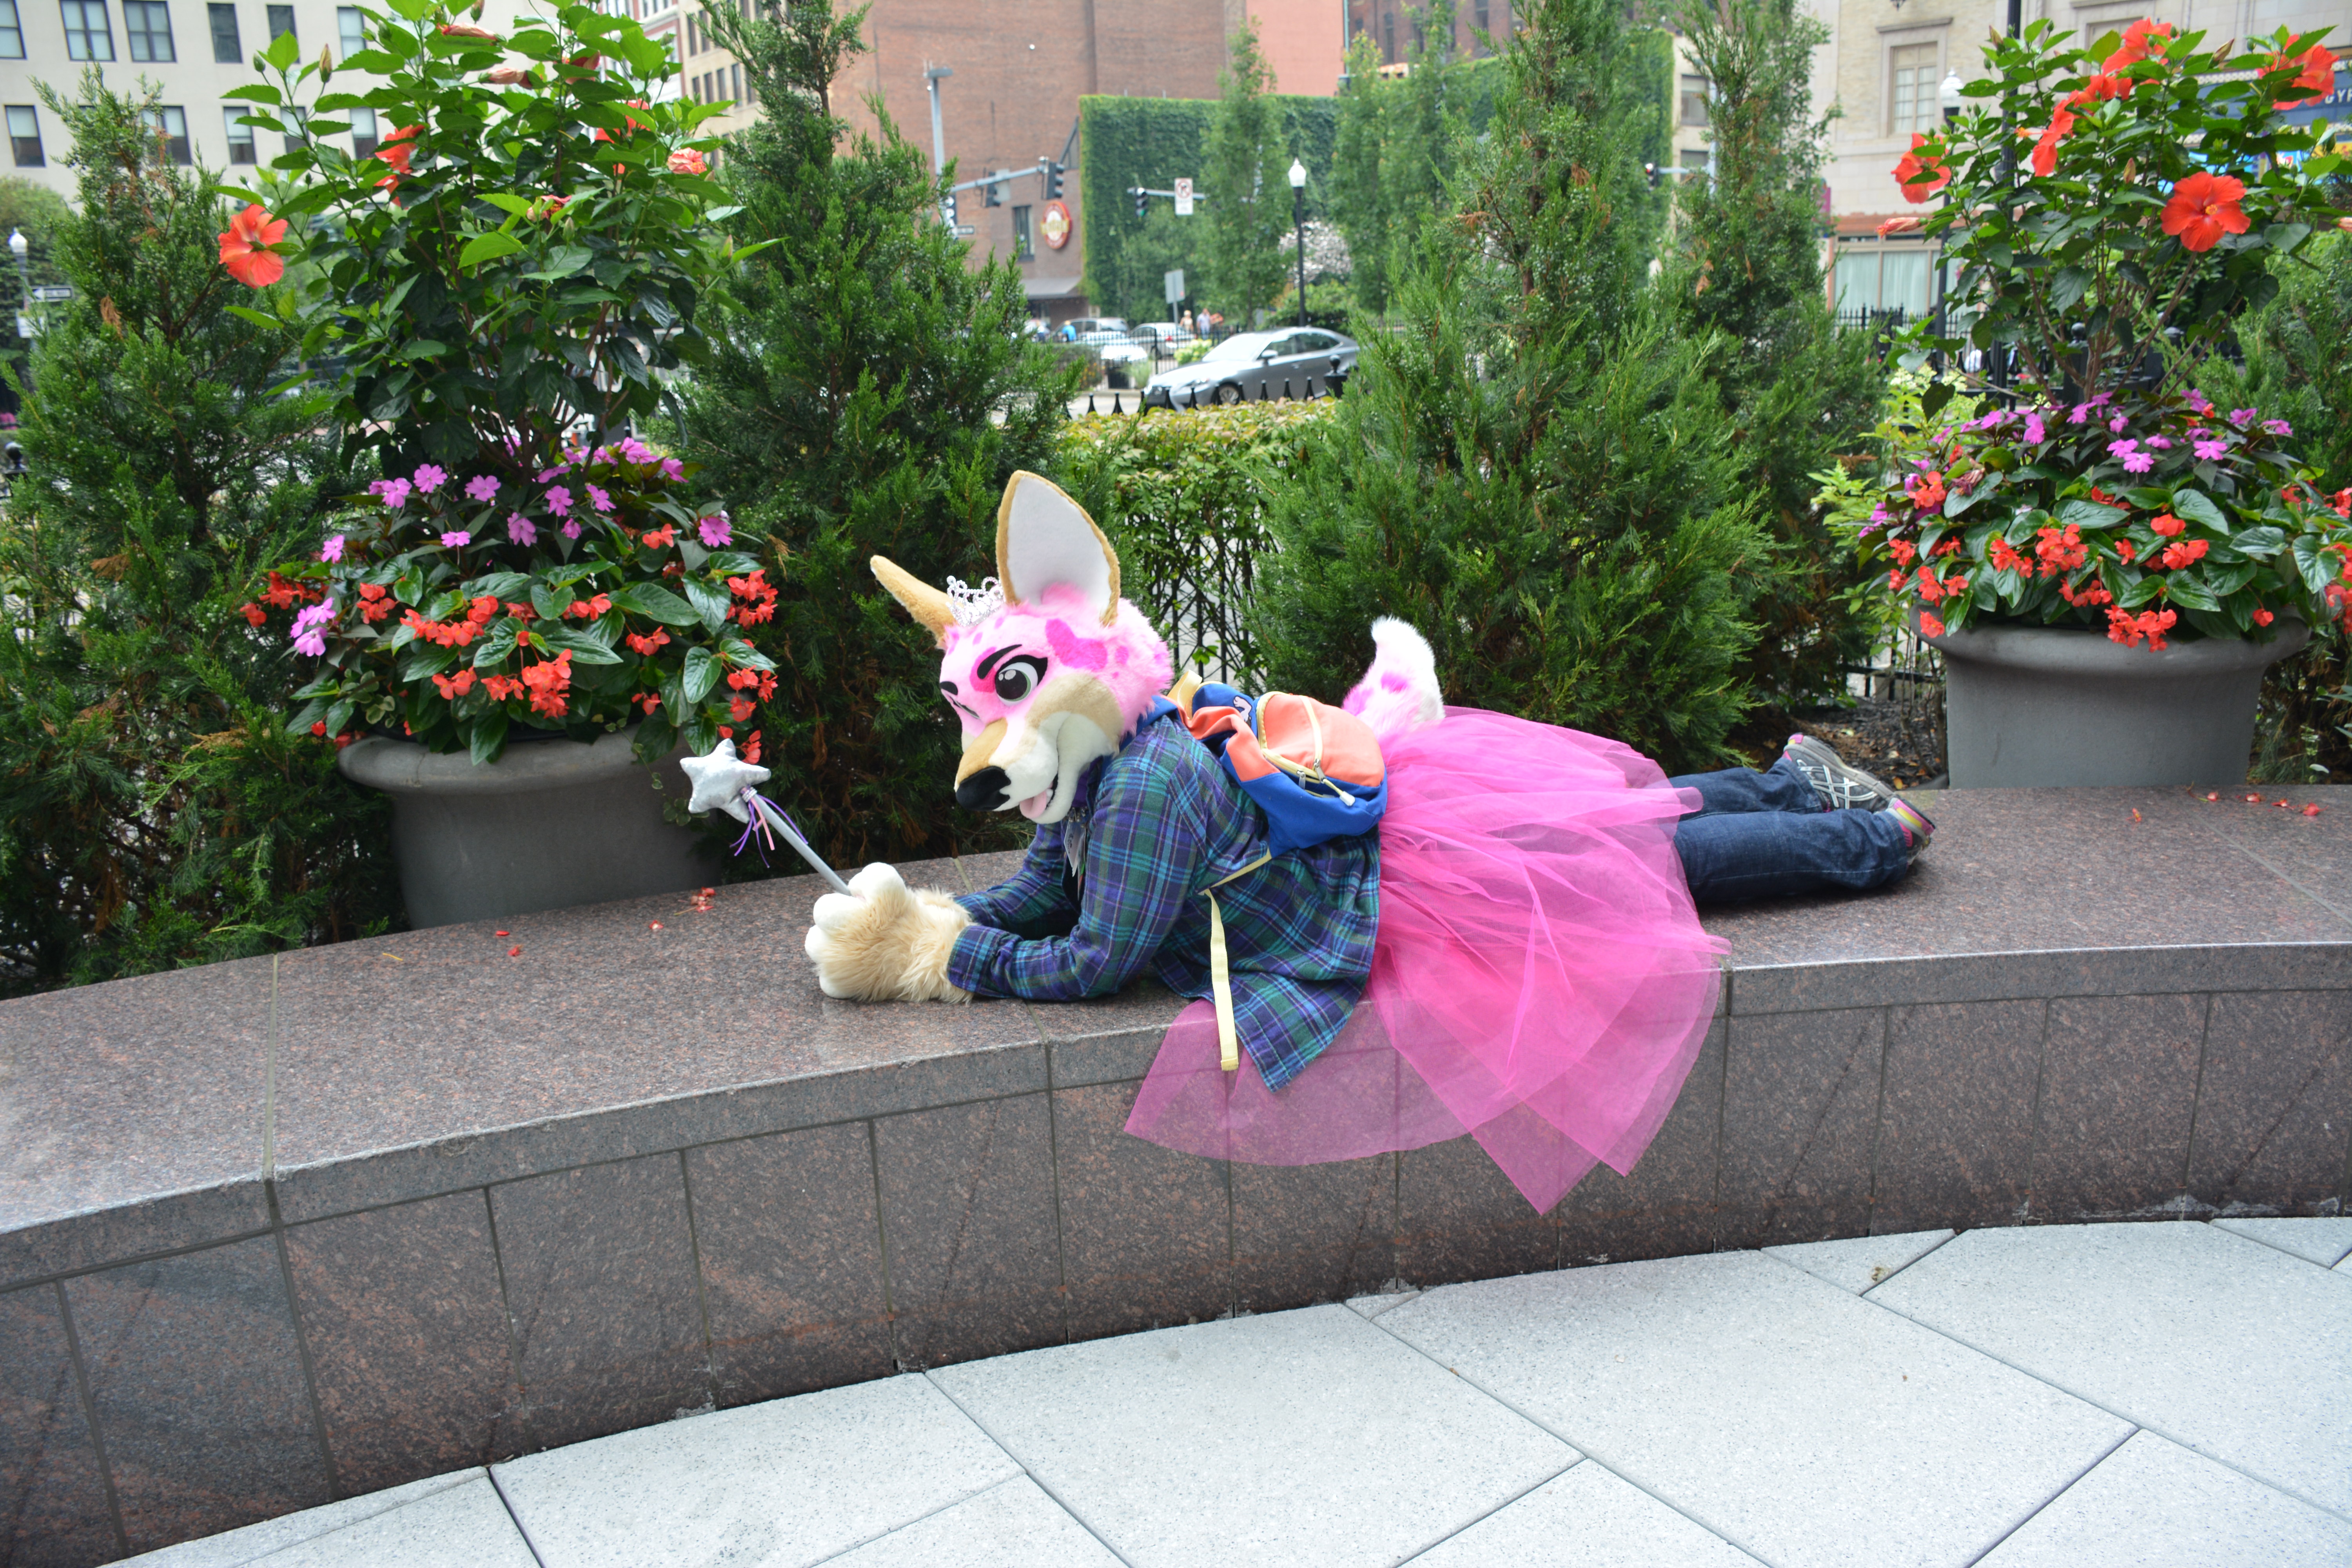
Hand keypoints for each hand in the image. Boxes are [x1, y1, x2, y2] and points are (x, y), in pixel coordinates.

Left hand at [803, 862, 972, 1001]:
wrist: (947, 973)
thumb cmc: (937, 934)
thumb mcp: (923, 899)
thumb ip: (887, 894)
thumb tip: (859, 895)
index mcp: (881, 895)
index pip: (861, 879)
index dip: (870, 887)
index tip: (881, 898)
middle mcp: (854, 921)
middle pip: (824, 908)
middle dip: (840, 914)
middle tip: (862, 926)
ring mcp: (841, 954)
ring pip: (815, 942)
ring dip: (832, 944)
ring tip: (860, 950)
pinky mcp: (839, 982)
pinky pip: (826, 977)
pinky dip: (840, 977)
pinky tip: (862, 972)